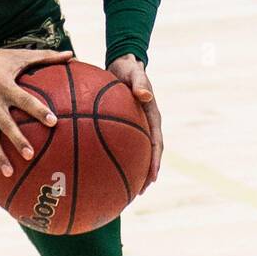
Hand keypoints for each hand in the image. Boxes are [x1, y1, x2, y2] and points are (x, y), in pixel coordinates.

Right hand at [0, 42, 73, 180]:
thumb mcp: (18, 55)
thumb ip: (46, 57)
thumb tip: (73, 56)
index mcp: (4, 85)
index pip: (24, 99)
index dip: (38, 110)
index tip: (53, 121)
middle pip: (5, 123)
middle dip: (16, 139)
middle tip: (30, 154)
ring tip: (10, 173)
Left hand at [108, 54, 161, 191]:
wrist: (124, 64)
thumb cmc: (129, 68)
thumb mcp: (135, 73)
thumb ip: (140, 82)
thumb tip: (145, 94)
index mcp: (152, 116)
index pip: (157, 143)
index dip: (155, 161)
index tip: (153, 176)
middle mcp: (146, 125)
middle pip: (149, 154)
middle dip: (145, 173)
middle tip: (139, 191)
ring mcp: (135, 127)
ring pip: (135, 152)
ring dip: (132, 170)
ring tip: (124, 188)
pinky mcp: (123, 126)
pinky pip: (119, 144)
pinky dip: (113, 156)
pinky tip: (99, 166)